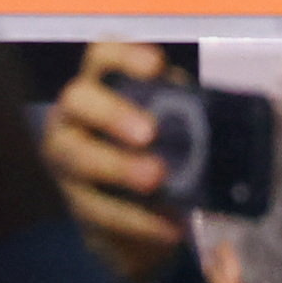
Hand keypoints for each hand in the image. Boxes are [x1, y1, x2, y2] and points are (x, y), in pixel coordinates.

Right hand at [37, 43, 187, 282]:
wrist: (137, 220)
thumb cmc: (157, 155)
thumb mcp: (171, 128)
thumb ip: (182, 114)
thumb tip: (214, 114)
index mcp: (100, 87)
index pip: (101, 56)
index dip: (124, 56)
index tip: (156, 65)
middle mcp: (73, 117)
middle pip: (78, 100)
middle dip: (112, 113)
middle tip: (149, 133)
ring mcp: (67, 162)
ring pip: (79, 158)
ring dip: (119, 167)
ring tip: (157, 179)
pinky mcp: (76, 205)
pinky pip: (99, 212)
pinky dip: (137, 220)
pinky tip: (169, 226)